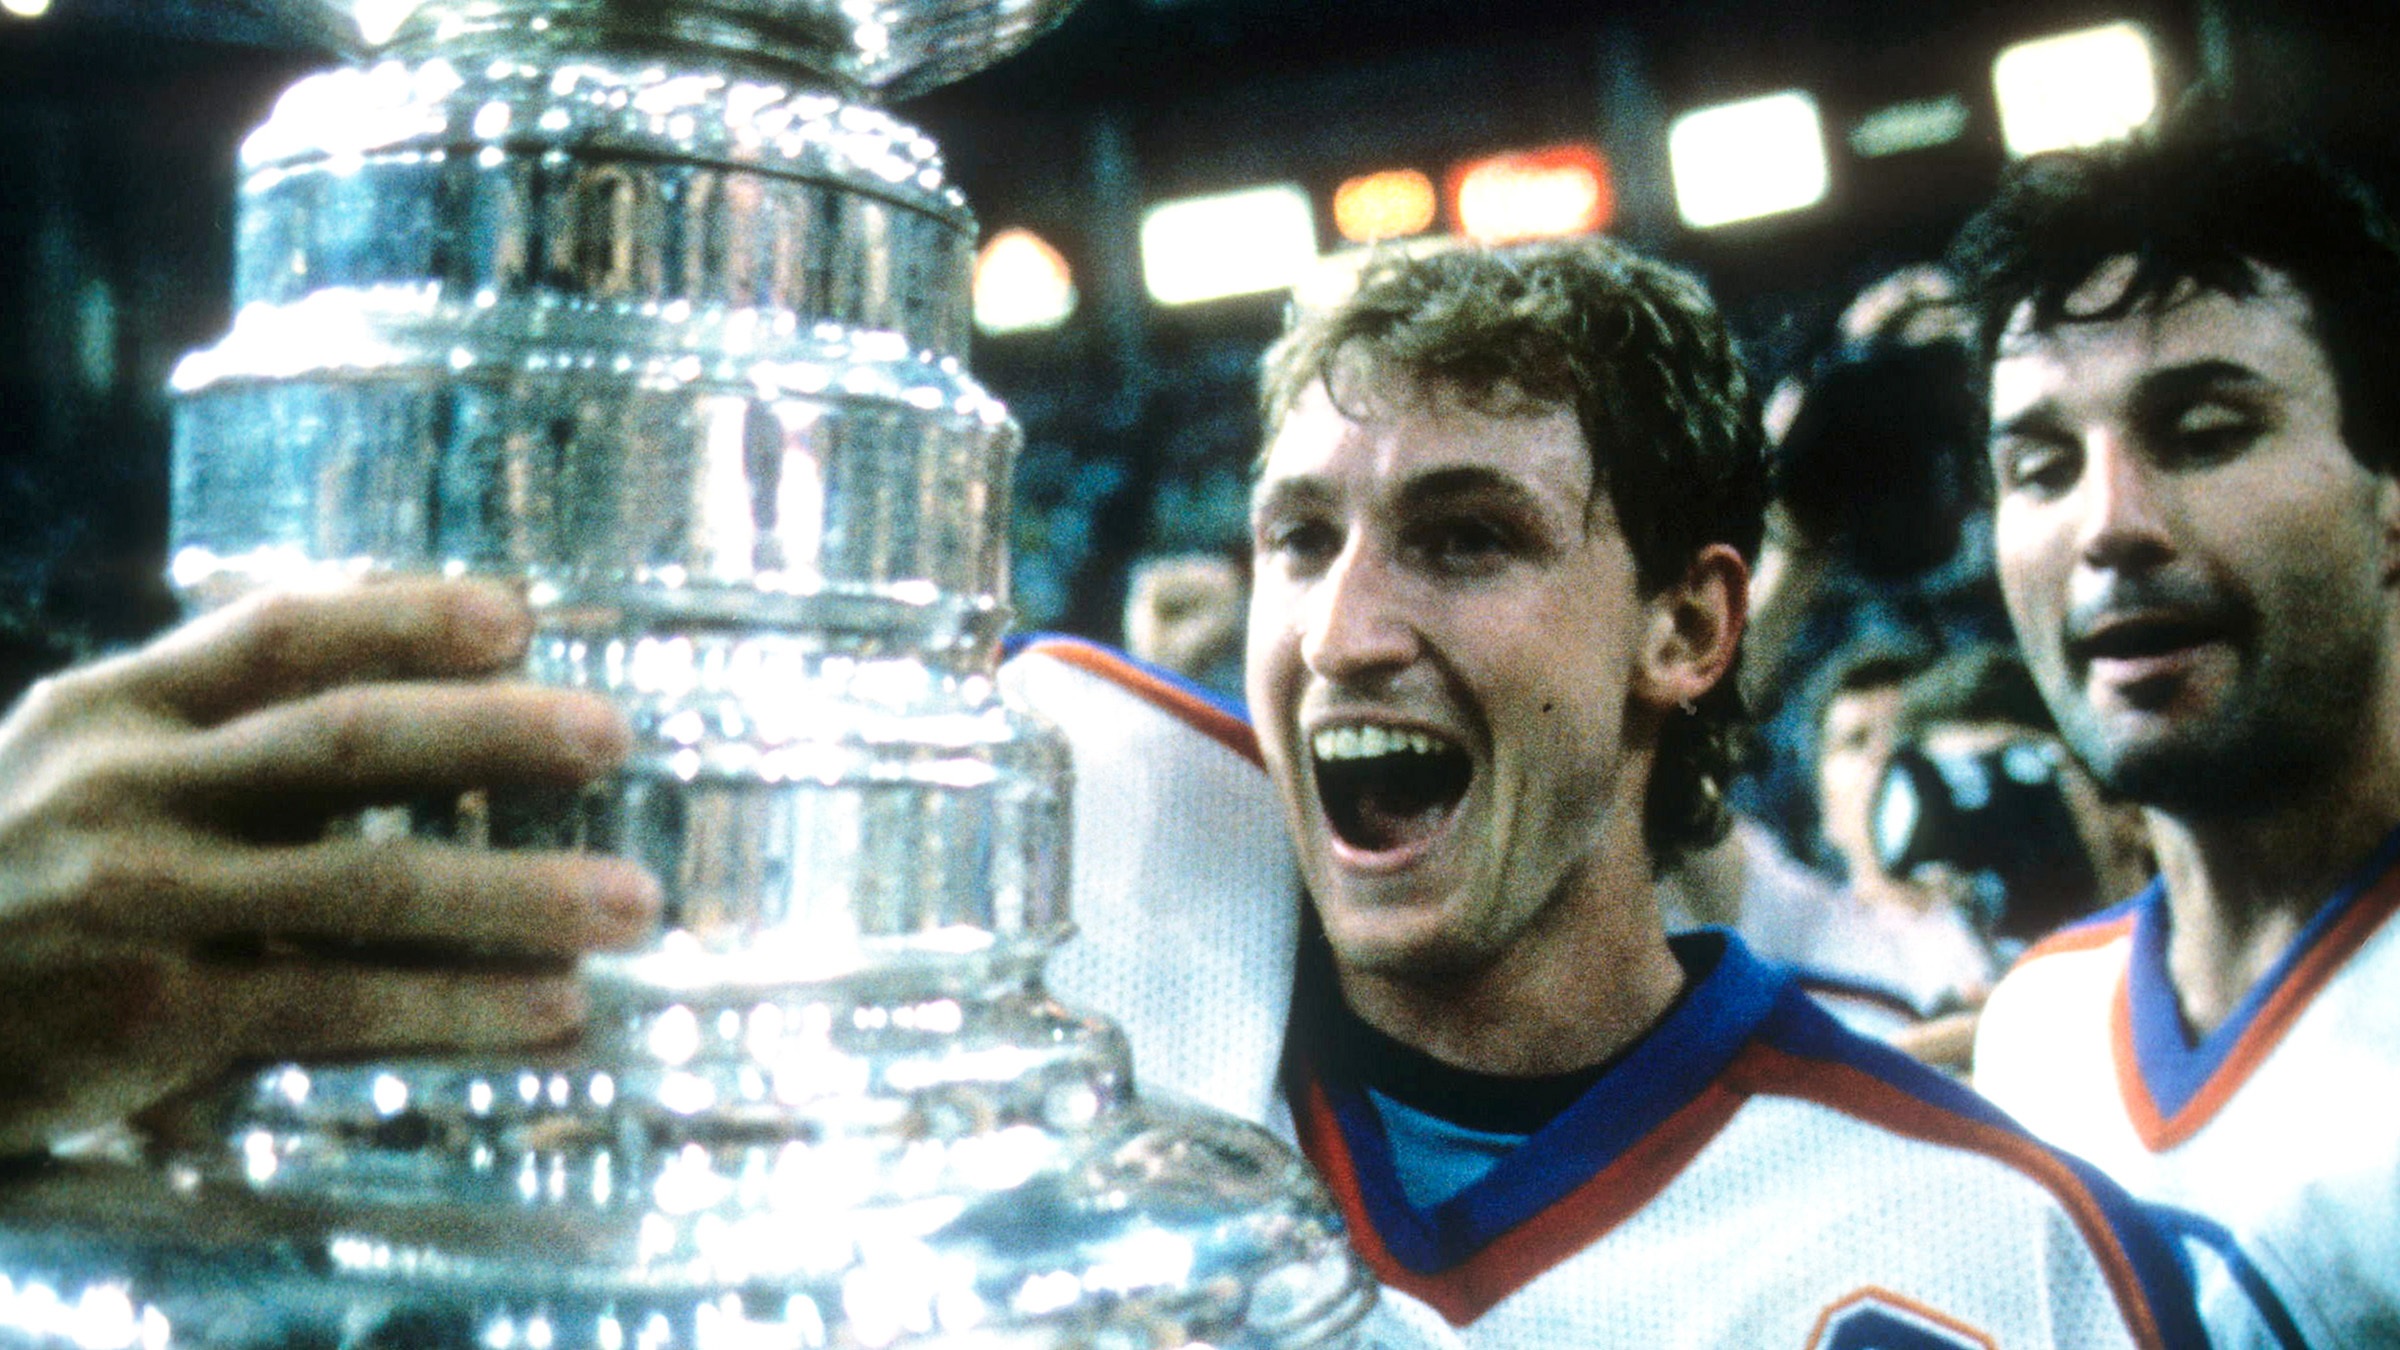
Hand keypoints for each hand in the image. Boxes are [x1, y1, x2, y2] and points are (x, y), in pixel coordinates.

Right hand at [0, 578, 656, 1151]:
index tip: (518, 617)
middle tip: (612, 735)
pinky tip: (551, 1007)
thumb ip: (216, 710)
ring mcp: (144, 907)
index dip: (403, 616)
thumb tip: (404, 641)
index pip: (276, 634)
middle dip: (490, 737)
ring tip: (634, 900)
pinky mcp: (160, 1020)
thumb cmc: (21, 867)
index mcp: (118, 708)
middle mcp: (130, 791)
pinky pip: (340, 1005)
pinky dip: (458, 1006)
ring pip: (361, 887)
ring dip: (514, 894)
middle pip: (340, 743)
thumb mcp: (88, 757)